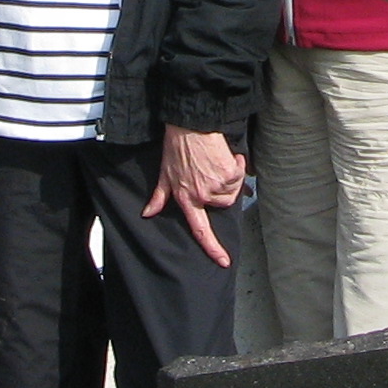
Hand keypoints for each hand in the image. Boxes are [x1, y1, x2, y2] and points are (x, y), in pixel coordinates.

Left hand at [144, 125, 244, 266]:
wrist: (190, 125)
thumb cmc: (176, 147)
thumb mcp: (164, 174)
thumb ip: (159, 197)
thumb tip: (147, 213)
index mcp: (186, 198)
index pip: (199, 230)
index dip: (212, 248)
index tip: (224, 262)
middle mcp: (201, 195)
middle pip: (223, 204)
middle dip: (223, 191)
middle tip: (213, 173)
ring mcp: (215, 185)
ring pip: (233, 190)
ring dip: (230, 177)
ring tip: (217, 162)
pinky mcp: (228, 173)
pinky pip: (239, 175)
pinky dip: (236, 165)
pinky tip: (226, 156)